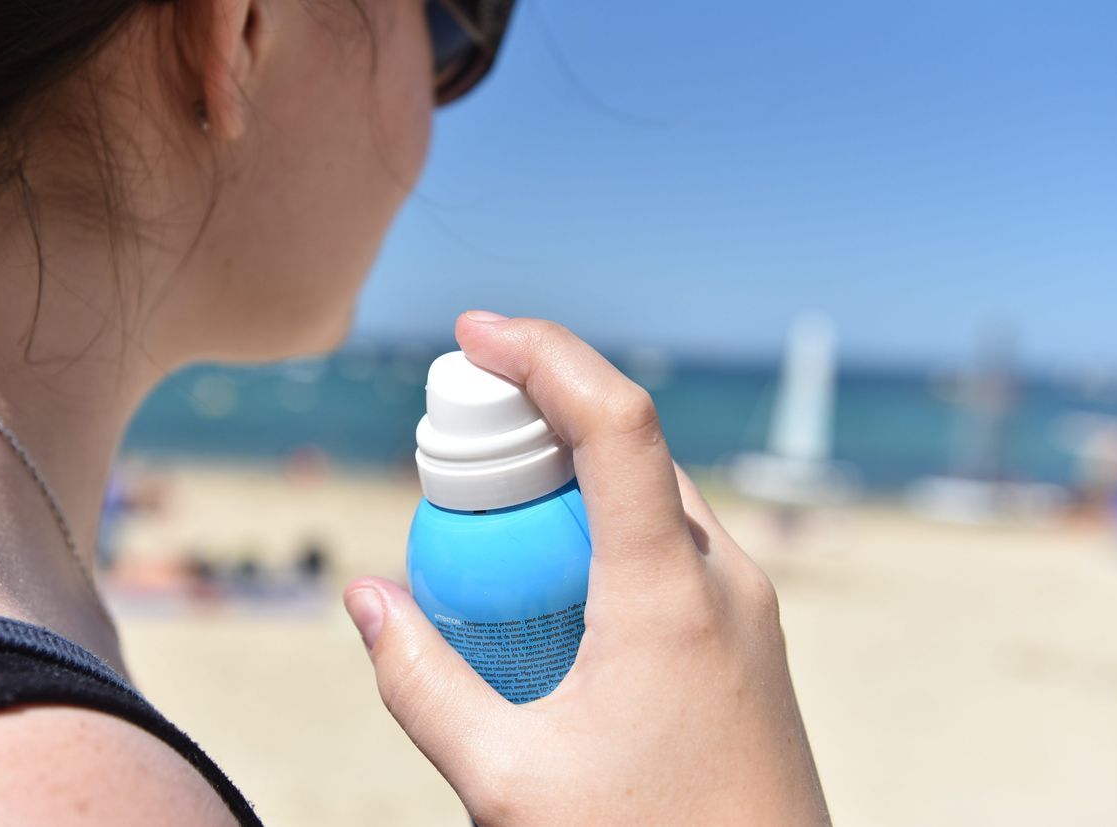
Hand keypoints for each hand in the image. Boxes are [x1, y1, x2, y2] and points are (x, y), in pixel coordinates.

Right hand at [343, 311, 829, 824]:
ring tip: (488, 516)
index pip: (614, 419)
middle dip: (536, 415)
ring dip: (570, 478)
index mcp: (671, 591)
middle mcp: (726, 578)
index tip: (471, 334)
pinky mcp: (749, 641)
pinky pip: (672, 547)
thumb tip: (367, 596)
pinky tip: (550, 586)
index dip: (542, 352)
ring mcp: (748, 609)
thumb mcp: (507, 783)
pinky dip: (603, 529)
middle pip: (629, 446)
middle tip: (451, 444)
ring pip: (654, 495)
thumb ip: (423, 684)